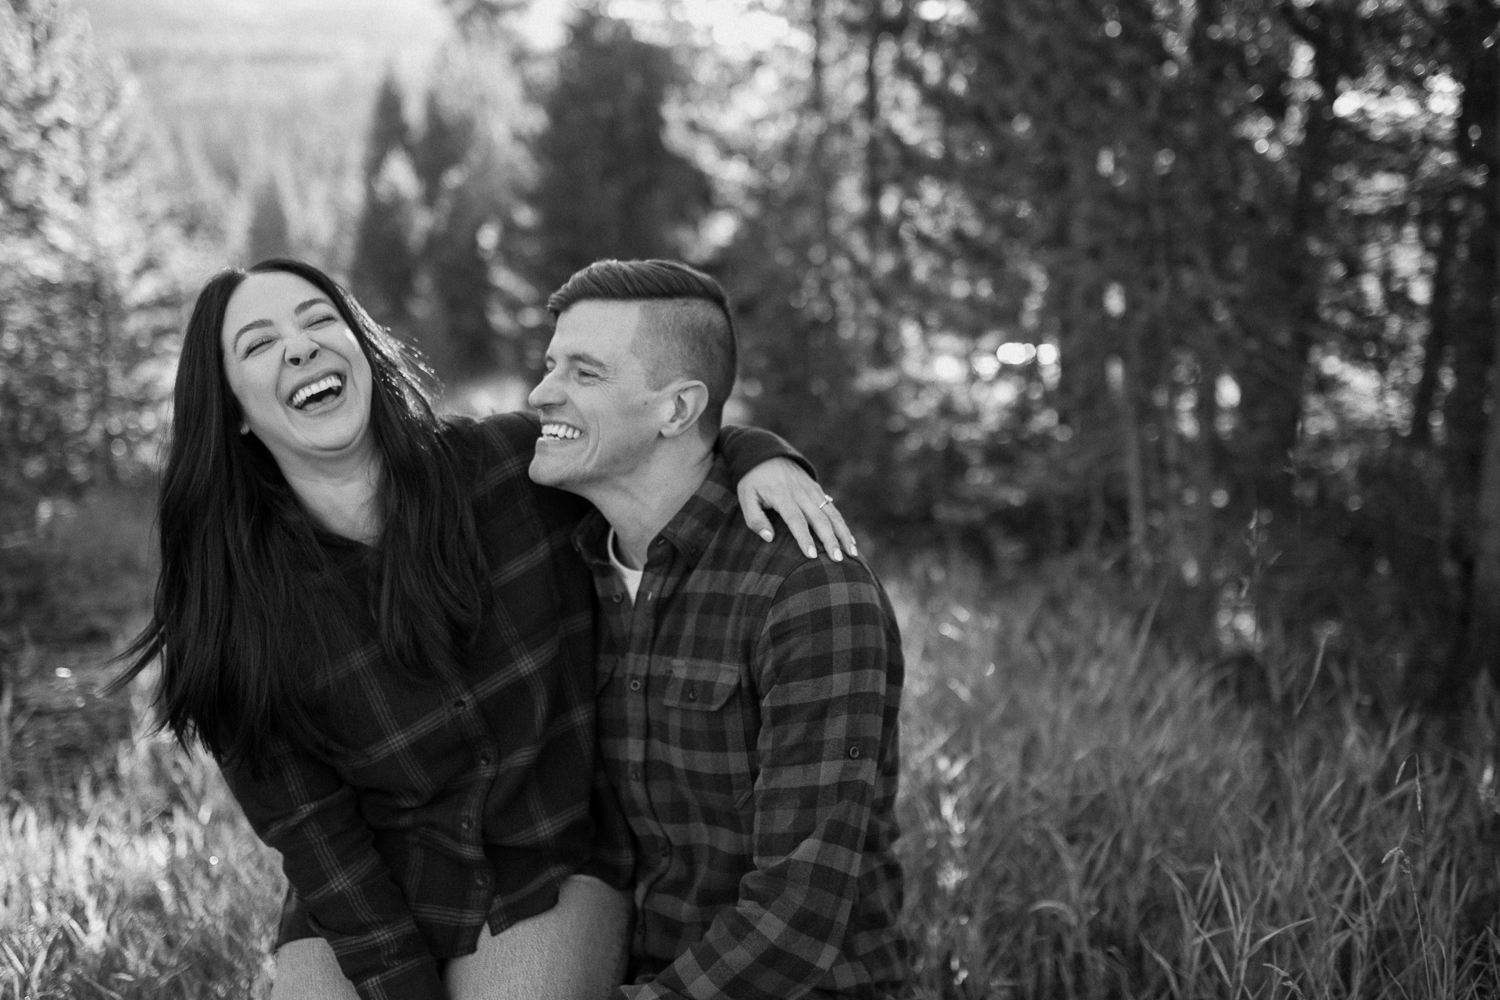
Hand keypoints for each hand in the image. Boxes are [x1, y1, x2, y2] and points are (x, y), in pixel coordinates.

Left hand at [737, 458, 856, 559]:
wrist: (764, 453)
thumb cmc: (753, 479)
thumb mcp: (746, 497)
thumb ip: (755, 519)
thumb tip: (769, 538)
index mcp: (782, 496)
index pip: (796, 520)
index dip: (805, 538)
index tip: (812, 556)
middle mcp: (801, 493)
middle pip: (820, 519)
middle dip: (830, 540)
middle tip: (837, 560)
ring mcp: (812, 490)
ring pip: (832, 514)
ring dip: (843, 533)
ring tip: (852, 553)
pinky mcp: (817, 489)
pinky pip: (833, 508)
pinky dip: (842, 524)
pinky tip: (850, 540)